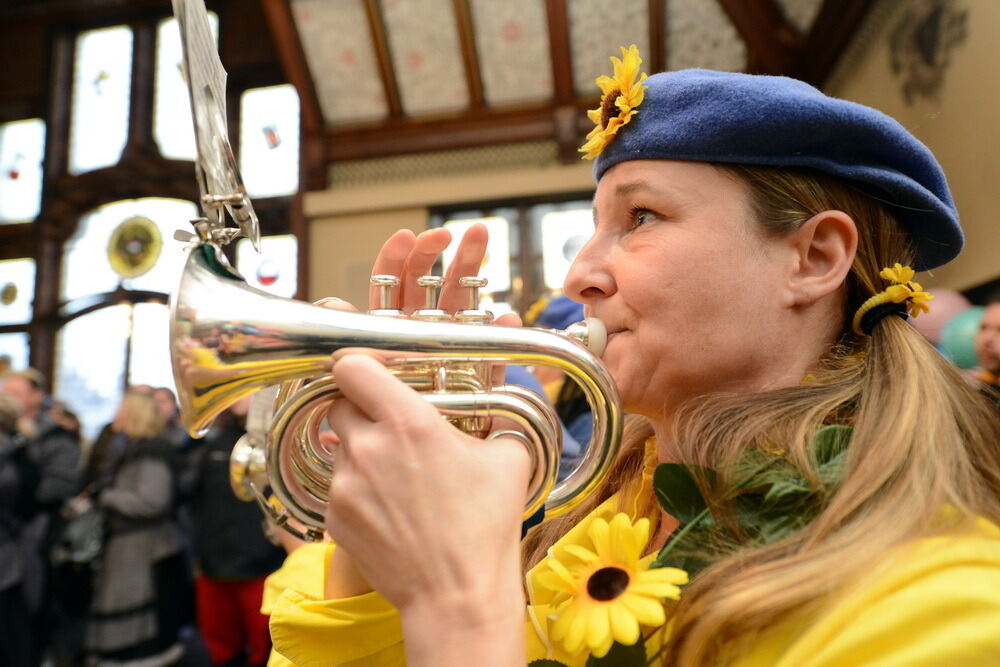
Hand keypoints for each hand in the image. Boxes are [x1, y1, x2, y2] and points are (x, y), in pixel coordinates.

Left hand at [324, 353, 530, 610]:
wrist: (456, 595)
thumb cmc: (487, 526)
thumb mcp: (508, 457)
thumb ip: (498, 408)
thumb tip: (502, 372)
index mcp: (409, 422)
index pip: (352, 367)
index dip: (360, 365)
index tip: (373, 373)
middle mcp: (368, 448)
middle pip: (339, 403)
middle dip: (361, 408)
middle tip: (389, 424)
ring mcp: (345, 485)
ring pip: (339, 447)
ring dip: (361, 451)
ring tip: (397, 476)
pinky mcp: (333, 518)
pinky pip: (337, 486)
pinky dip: (357, 490)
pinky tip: (389, 509)